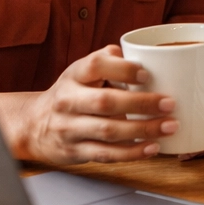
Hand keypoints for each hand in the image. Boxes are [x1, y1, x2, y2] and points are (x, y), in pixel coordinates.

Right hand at [0, 45, 177, 164]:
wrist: (34, 124)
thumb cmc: (71, 94)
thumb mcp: (82, 72)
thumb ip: (108, 60)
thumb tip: (137, 50)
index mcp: (74, 75)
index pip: (96, 65)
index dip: (123, 69)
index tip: (147, 74)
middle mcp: (68, 101)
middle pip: (105, 102)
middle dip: (141, 104)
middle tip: (169, 103)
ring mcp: (69, 128)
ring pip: (108, 131)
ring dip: (143, 130)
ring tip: (169, 126)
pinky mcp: (74, 151)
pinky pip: (106, 154)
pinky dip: (131, 153)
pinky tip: (152, 147)